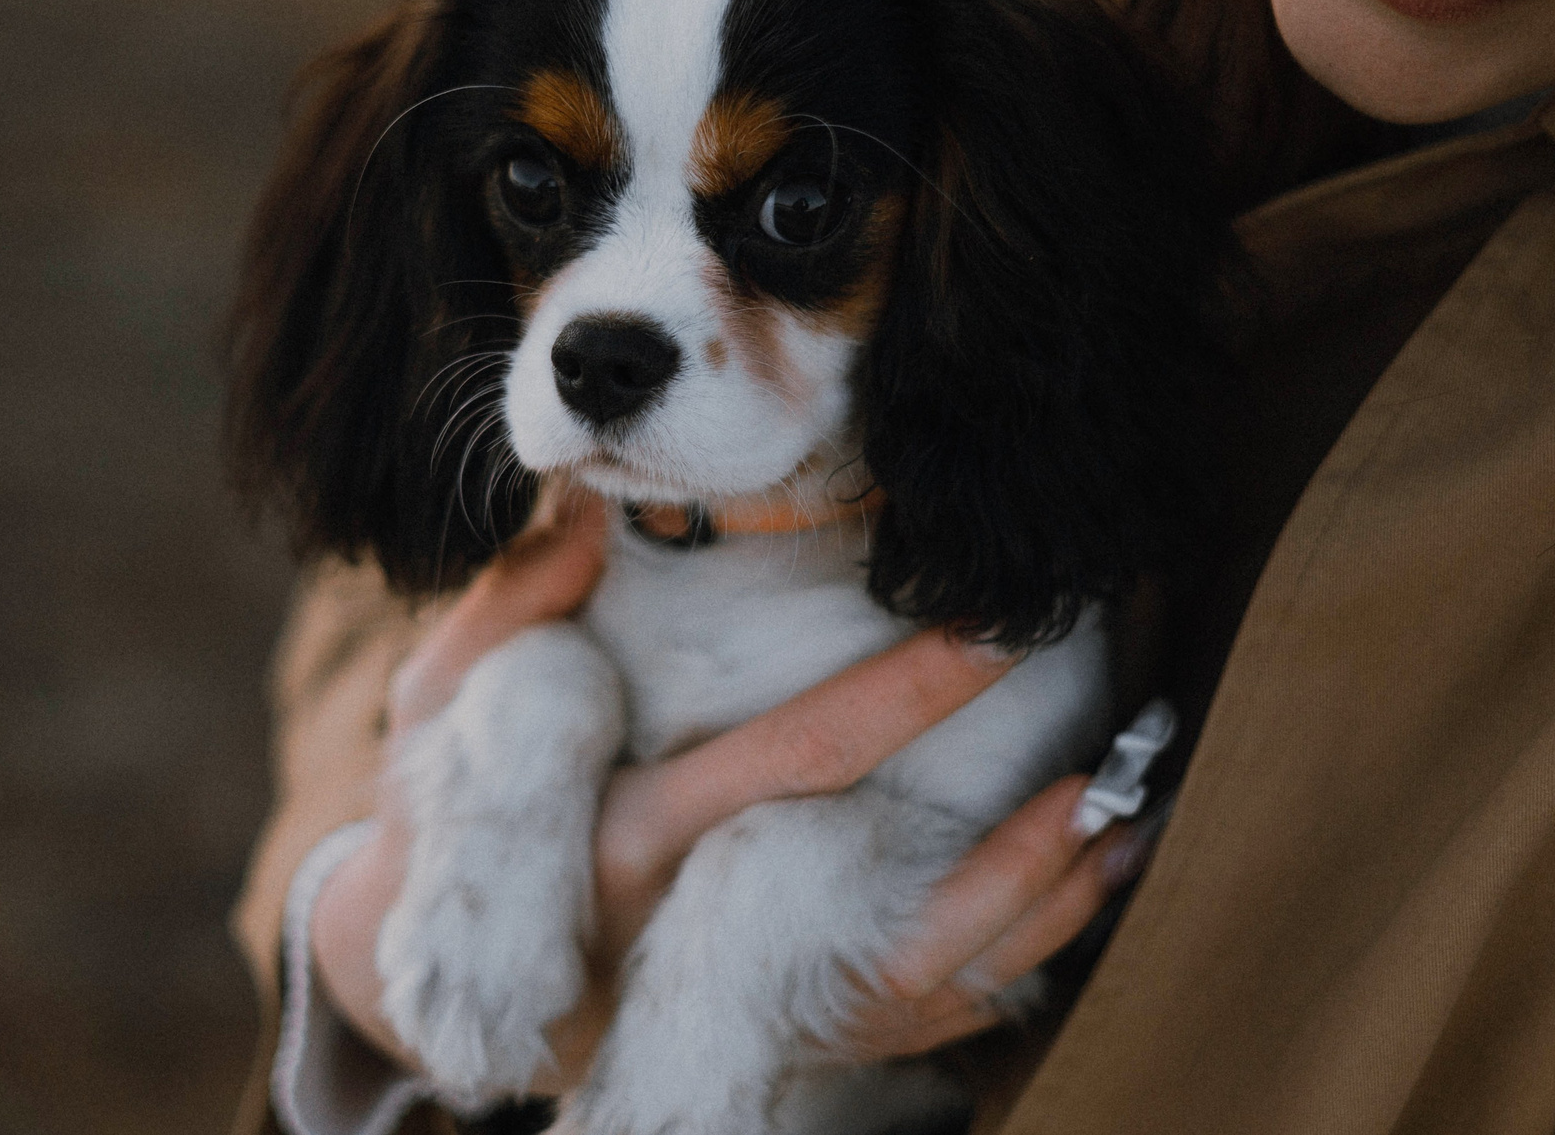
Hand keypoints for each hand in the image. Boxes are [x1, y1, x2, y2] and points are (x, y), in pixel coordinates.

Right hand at [308, 493, 1145, 1085]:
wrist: (431, 984)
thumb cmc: (445, 823)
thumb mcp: (442, 710)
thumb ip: (506, 613)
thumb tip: (584, 517)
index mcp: (632, 832)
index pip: (795, 756)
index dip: (901, 692)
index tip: (986, 621)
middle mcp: (700, 929)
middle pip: (887, 881)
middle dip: (1009, 815)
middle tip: (1112, 735)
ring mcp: (743, 1001)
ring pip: (921, 976)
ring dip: (1033, 904)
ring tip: (1124, 821)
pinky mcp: (775, 1036)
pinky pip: (911, 1025)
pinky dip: (1002, 970)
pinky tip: (1071, 905)